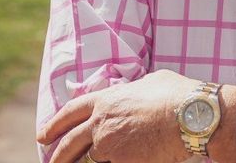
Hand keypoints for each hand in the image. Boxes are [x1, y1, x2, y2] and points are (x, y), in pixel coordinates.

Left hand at [37, 69, 197, 162]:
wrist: (192, 116)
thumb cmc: (177, 95)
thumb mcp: (153, 82)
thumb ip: (136, 88)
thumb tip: (135, 90)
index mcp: (107, 99)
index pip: (71, 111)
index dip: (55, 123)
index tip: (43, 134)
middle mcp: (102, 122)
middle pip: (69, 143)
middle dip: (57, 155)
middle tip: (51, 161)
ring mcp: (109, 146)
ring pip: (90, 160)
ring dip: (89, 162)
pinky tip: (125, 160)